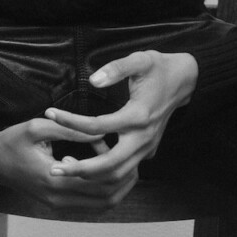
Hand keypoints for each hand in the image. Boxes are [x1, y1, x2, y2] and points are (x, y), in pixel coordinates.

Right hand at [0, 118, 121, 210]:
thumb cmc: (12, 141)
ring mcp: (58, 205)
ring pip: (103, 205)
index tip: (119, 141)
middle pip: (108, 197)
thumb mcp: (38, 128)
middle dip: (123, 176)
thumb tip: (103, 131)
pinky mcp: (58, 205)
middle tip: (129, 153)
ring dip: (117, 186)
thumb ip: (71, 130)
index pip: (99, 179)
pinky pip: (92, 205)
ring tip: (121, 162)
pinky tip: (104, 169)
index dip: (116, 162)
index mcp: (54, 179)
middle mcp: (58, 198)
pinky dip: (105, 191)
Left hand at [40, 49, 198, 206]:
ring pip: (118, 174)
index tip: (50, 113)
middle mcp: (143, 138)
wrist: (185, 81)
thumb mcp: (140, 59)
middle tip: (53, 169)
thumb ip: (116, 68)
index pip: (97, 126)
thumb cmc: (159, 68)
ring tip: (65, 169)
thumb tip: (93, 80)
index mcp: (138, 116)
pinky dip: (104, 173)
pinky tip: (83, 166)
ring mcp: (147, 148)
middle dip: (80, 170)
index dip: (71, 122)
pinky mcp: (147, 151)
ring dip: (91, 176)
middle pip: (109, 165)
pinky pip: (124, 170)